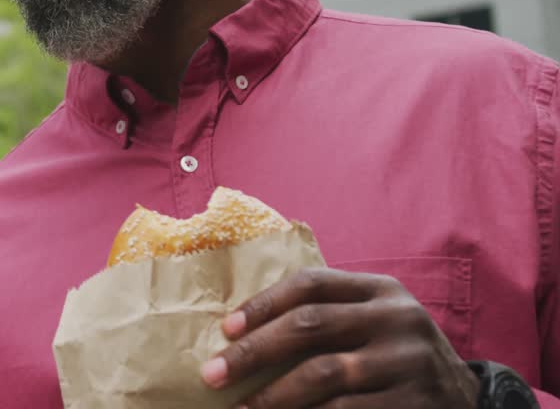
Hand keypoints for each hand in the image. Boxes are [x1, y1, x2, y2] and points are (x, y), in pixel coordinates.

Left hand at [200, 268, 480, 407]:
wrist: (468, 403)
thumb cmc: (396, 359)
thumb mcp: (374, 323)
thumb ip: (326, 317)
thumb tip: (239, 334)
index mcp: (382, 290)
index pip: (311, 284)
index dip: (263, 304)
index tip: (225, 329)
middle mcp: (398, 319)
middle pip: (310, 326)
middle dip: (253, 352)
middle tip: (213, 375)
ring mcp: (409, 363)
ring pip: (323, 376)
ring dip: (272, 398)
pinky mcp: (414, 405)